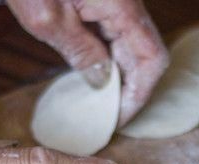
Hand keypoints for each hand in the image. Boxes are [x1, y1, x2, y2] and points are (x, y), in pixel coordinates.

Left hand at [6, 0, 168, 125]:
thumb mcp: (47, 18)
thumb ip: (81, 52)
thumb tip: (103, 82)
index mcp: (121, 6)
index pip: (151, 58)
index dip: (139, 93)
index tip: (119, 117)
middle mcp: (129, 4)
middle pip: (147, 55)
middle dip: (131, 88)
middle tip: (109, 115)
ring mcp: (120, 3)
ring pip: (135, 48)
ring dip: (122, 76)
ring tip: (102, 101)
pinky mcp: (109, 3)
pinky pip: (120, 36)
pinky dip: (112, 59)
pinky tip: (97, 75)